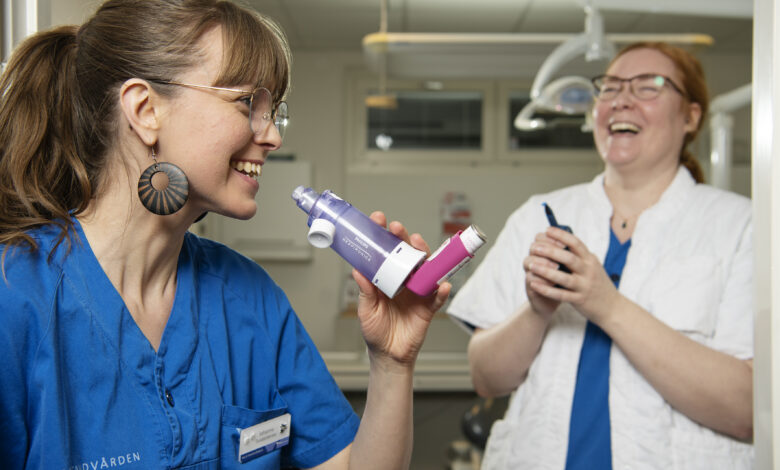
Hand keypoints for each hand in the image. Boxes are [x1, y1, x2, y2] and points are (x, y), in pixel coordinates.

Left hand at [353, 212, 450, 367]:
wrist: (389, 355)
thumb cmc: (375, 331)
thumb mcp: (366, 310)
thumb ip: (366, 291)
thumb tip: (358, 271)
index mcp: (387, 278)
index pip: (386, 252)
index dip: (383, 236)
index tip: (379, 220)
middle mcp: (404, 280)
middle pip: (407, 255)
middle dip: (404, 239)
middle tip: (397, 228)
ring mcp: (418, 292)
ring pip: (425, 268)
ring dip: (425, 256)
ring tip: (418, 246)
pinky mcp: (429, 307)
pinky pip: (438, 296)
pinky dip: (441, 291)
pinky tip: (441, 285)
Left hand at [526, 227, 620, 325]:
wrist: (613, 307)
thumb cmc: (598, 283)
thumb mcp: (593, 266)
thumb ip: (580, 255)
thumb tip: (562, 239)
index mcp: (590, 260)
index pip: (576, 243)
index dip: (561, 235)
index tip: (546, 230)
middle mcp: (588, 271)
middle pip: (568, 258)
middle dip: (550, 251)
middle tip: (534, 247)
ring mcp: (584, 286)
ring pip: (563, 277)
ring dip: (546, 271)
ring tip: (531, 265)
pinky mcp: (579, 300)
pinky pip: (561, 295)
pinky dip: (547, 290)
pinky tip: (534, 285)